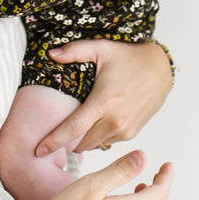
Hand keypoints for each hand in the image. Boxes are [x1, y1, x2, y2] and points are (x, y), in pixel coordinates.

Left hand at [35, 38, 172, 155]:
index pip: (73, 128)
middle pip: (81, 143)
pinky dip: (96, 137)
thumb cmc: (129, 57)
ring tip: (71, 131)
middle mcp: (115, 120)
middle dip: (65, 144)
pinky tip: (91, 126)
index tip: (38, 151)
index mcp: (104, 101)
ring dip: (81, 141)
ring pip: (94, 144)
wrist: (160, 69)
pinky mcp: (132, 133)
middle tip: (51, 139)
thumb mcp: (101, 48)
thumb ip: (74, 51)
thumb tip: (51, 53)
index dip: (53, 141)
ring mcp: (125, 129)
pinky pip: (107, 141)